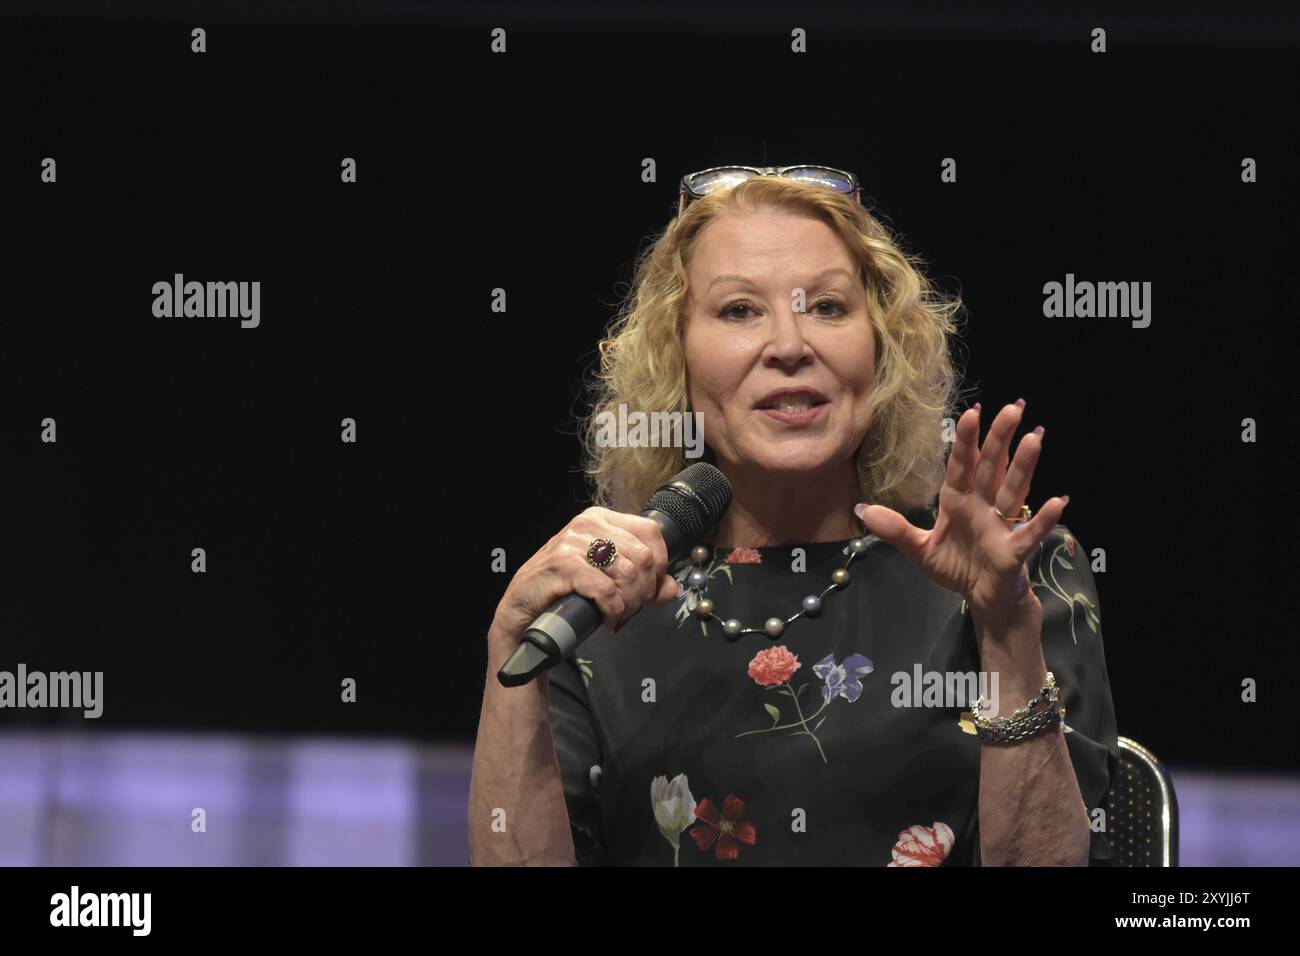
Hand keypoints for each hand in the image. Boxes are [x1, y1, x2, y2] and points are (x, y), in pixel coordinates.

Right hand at [491, 507, 680, 653]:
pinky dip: (612, 610)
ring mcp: (573, 542)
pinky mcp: (563, 564)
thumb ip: (643, 582)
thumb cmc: (563, 590)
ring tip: (619, 614)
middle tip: (632, 607)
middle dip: (644, 590)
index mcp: (600, 519)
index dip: (660, 563)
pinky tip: (607, 618)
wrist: (523, 609)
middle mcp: (587, 524)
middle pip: (644, 556)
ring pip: (628, 573)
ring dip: (629, 603)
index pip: (651, 532)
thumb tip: (672, 587)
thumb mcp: (607, 579)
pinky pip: (606, 590)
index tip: (651, 587)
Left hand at [855, 399, 1067, 617]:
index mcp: (959, 501)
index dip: (967, 441)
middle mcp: (982, 506)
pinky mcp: (1012, 551)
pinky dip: (1042, 519)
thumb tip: (860, 508)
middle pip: (992, 468)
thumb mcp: (920, 549)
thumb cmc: (957, 567)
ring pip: (1013, 490)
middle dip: (1000, 439)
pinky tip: (1058, 501)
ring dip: (1024, 465)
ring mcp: (1000, 526)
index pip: (962, 466)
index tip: (972, 412)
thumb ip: (894, 529)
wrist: (981, 599)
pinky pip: (1028, 533)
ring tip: (1035, 437)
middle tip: (1014, 408)